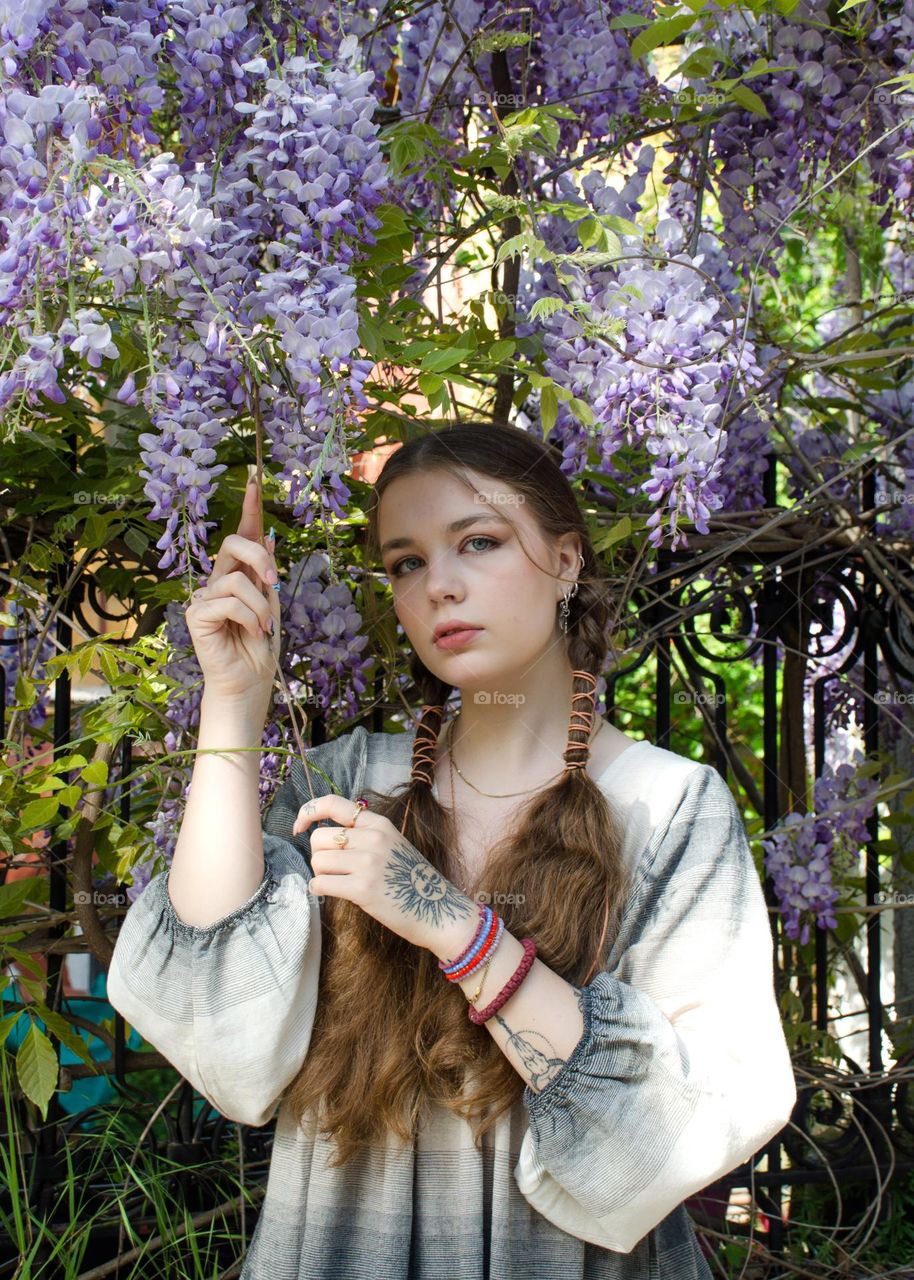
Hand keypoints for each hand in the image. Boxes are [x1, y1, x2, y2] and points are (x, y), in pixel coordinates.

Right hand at [185, 476, 280, 702]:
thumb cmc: (259, 647)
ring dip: (261, 606)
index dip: (248, 507)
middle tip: (273, 583)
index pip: (241, 534)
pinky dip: (249, 618)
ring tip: (262, 629)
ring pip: (237, 579)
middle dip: (259, 557)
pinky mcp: (196, 613)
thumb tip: (266, 536)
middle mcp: (217, 579)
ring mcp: (204, 595)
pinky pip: (228, 601)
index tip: (255, 478)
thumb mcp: (271, 605)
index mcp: (237, 574)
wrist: (249, 681)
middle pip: (233, 542)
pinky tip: (250, 635)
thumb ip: (265, 574)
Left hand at [294, 794, 478, 954]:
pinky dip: (318, 889)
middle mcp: (373, 838)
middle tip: (332, 869)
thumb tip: (323, 837)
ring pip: (317, 861)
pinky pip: (320, 883)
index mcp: (379, 824)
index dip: (308, 812)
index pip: (333, 804)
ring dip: (320, 874)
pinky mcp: (363, 889)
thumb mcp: (393, 844)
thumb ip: (363, 835)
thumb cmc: (411, 880)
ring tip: (337, 882)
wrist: (438, 910)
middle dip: (318, 855)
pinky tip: (331, 893)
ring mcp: (368, 863)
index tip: (299, 827)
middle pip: (319, 838)